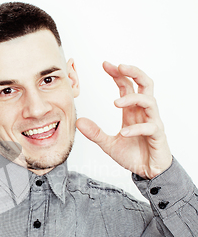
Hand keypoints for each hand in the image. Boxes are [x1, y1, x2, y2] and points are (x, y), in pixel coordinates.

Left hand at [76, 62, 171, 178]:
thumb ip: (95, 133)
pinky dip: (136, 128)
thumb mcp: (109, 145)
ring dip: (132, 99)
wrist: (148, 172)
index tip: (105, 64)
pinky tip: (124, 132)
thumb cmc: (134, 155)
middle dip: (134, 72)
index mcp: (132, 111)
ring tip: (116, 103)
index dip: (118, 74)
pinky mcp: (158, 135)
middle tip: (120, 66)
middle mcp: (144, 113)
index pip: (127, 86)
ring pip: (149, 101)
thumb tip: (78, 121)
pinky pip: (150, 127)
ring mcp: (152, 122)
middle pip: (145, 84)